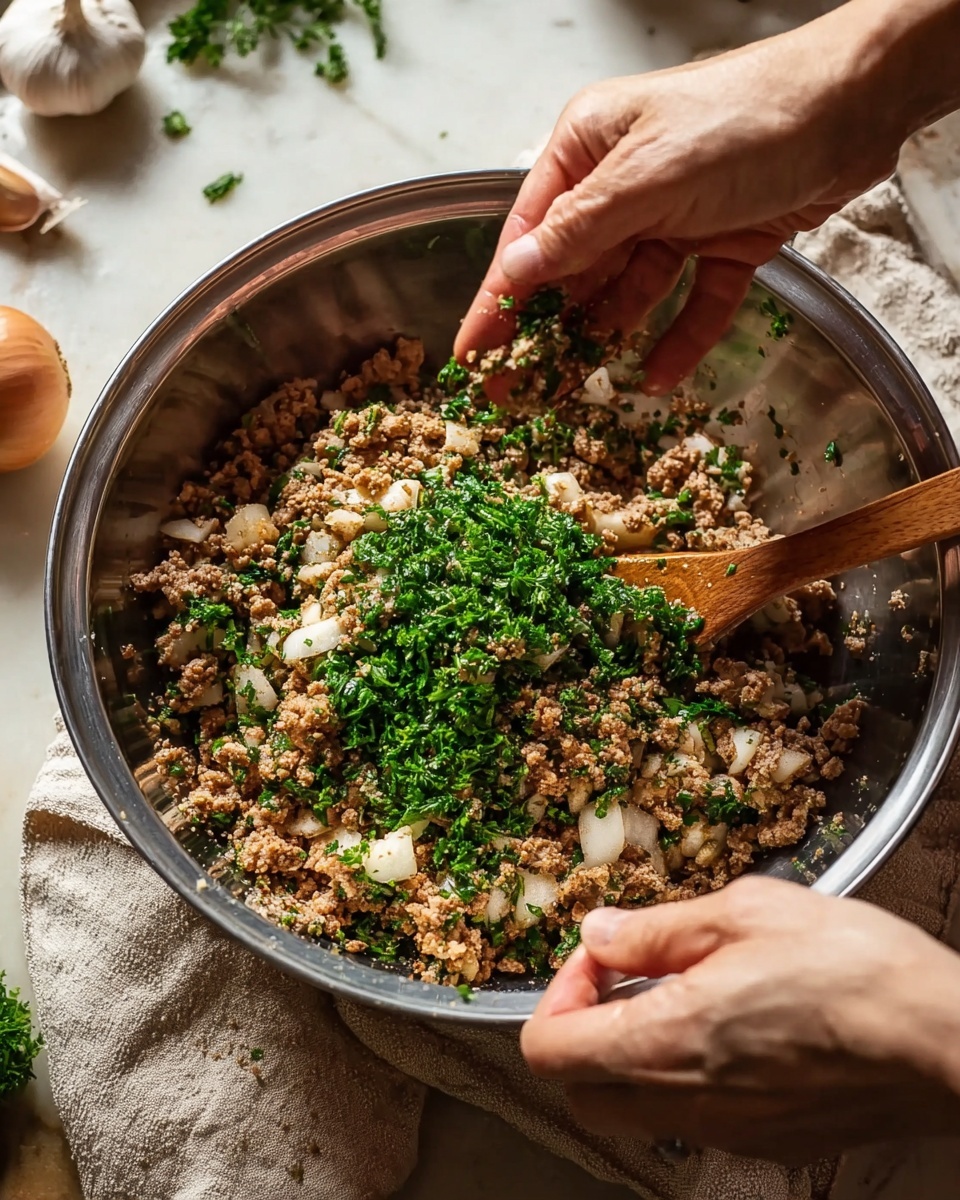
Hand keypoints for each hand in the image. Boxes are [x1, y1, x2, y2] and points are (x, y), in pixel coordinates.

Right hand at [455, 0, 959, 394]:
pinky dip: (679, 339)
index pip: (529, 238)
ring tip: (576, 393)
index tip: (470, 358)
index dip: (497, 302)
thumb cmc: (744, 119)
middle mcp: (623, 184)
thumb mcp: (647, 177)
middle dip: (546, 332)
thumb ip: (579, 232)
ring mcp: (674, 216)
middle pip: (572, 273)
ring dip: (606, 340)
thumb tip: (515, 275)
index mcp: (587, 149)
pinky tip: (660, 377)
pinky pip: (692, 303)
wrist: (855, 107)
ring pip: (628, 293)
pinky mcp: (723, 243)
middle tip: (516, 392)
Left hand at [521, 877, 959, 1163]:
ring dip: (634, 1055)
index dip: (557, 994)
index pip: (550, 1050)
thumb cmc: (854, 969)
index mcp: (667, 1041)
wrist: (947, 1041)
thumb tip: (600, 934)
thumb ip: (656, 930)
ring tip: (683, 993)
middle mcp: (687, 1103)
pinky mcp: (770, 1142)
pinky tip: (730, 1027)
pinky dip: (685, 1077)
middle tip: (624, 979)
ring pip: (636, 1113)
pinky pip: (695, 1121)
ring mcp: (729, 1132)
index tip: (597, 957)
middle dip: (582, 1033)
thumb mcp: (744, 912)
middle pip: (581, 1093)